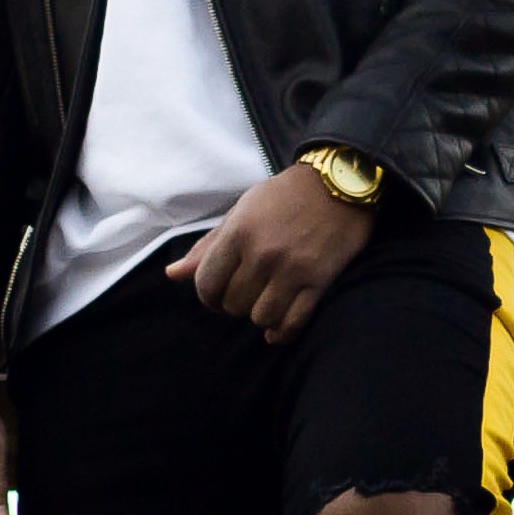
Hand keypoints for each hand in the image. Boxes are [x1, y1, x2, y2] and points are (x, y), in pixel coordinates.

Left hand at [171, 161, 380, 340]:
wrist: (340, 182)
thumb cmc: (285, 195)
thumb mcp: (242, 210)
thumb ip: (208, 246)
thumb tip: (172, 274)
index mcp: (239, 232)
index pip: (206, 283)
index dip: (207, 295)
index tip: (216, 295)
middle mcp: (262, 253)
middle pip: (233, 303)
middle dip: (234, 303)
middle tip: (246, 293)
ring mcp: (292, 269)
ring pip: (260, 317)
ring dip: (259, 316)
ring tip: (264, 303)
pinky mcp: (318, 282)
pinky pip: (293, 322)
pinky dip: (282, 332)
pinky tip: (277, 328)